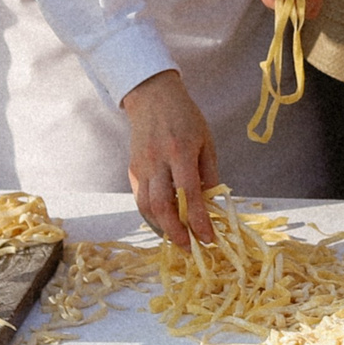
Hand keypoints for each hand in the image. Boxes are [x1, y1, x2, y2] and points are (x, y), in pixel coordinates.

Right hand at [121, 69, 217, 246]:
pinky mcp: (132, 170)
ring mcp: (142, 166)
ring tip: (177, 239)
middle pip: (162, 205)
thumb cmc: (185, 117)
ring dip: (162, 228)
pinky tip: (163, 224)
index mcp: (180, 151)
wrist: (153, 98)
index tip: (207, 238)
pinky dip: (151, 216)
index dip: (198, 219)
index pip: (189, 193)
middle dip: (176, 231)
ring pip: (146, 206)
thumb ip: (209, 172)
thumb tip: (211, 204)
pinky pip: (139, 199)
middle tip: (189, 247)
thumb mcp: (206, 140)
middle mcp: (158, 161)